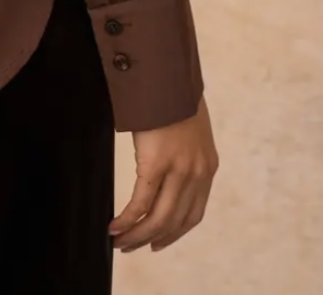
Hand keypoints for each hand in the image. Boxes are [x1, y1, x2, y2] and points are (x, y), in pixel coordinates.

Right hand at [110, 96, 218, 252]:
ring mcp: (178, 171)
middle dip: (152, 239)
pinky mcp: (156, 164)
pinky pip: (141, 203)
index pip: (193, 214)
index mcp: (207, 167)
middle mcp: (197, 174)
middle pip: (175, 222)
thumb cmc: (172, 94)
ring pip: (158, 218)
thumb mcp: (187, 128)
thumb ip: (183, 150)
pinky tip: (114, 226)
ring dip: (137, 235)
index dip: (175, 234)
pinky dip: (127, 219)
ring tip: (120, 243)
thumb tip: (167, 159)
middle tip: (133, 248)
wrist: (168, 74)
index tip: (158, 243)